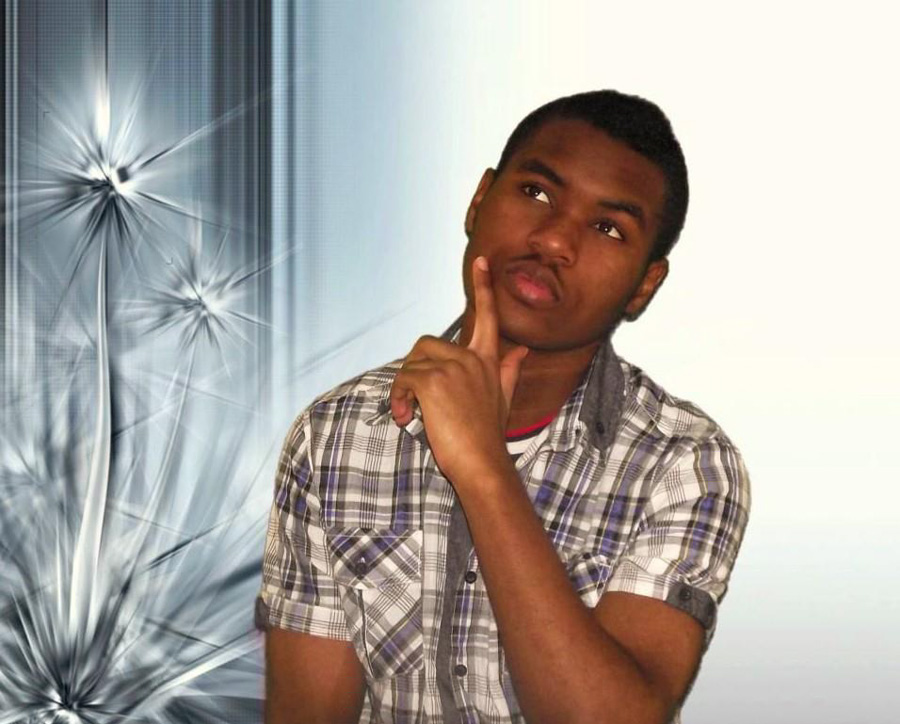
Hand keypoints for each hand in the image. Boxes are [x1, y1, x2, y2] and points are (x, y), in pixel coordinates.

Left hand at [390, 256, 528, 484]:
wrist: (482, 464)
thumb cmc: (488, 437)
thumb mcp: (503, 399)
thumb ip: (509, 369)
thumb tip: (523, 349)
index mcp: (488, 361)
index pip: (487, 317)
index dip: (484, 288)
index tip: (482, 261)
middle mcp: (472, 358)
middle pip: (427, 345)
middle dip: (414, 370)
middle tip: (413, 401)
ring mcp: (453, 368)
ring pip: (412, 363)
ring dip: (403, 388)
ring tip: (410, 414)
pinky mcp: (433, 381)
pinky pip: (403, 379)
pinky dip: (397, 398)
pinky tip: (406, 418)